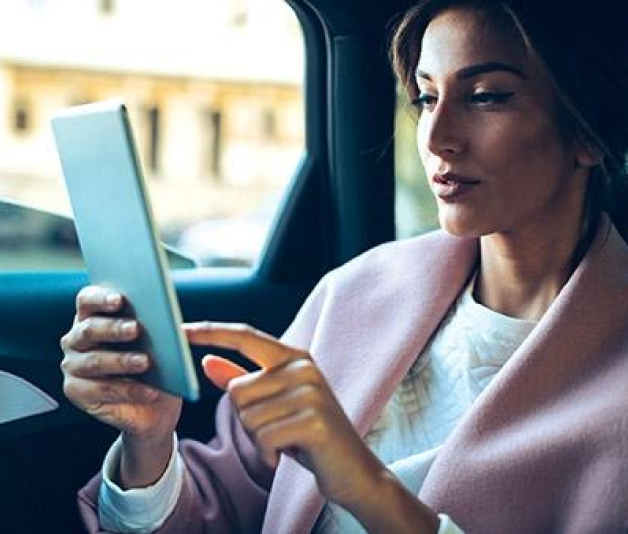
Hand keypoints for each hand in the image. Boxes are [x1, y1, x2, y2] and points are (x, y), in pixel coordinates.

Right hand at [60, 286, 181, 486]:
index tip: (120, 299)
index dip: (101, 297)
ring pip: (95, 361)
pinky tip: (150, 390)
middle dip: (114, 328)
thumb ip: (159, 328)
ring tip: (146, 362)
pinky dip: (128, 390)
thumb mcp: (160, 343)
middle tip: (136, 329)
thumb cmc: (154, 363)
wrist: (154, 404)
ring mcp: (73, 365)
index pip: (88, 299)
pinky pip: (101, 390)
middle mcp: (77, 338)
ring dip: (122, 361)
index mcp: (93, 316)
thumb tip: (171, 322)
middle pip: (90, 329)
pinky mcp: (76, 391)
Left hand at [185, 321, 385, 507]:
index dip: (211, 332)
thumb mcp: (273, 404)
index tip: (180, 329)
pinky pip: (263, 437)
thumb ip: (241, 381)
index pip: (245, 336)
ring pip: (247, 417)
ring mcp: (311, 392)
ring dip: (258, 439)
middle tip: (275, 429)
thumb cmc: (308, 434)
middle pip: (237, 390)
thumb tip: (207, 362)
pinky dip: (268, 453)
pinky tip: (286, 454)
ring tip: (285, 441)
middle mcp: (303, 367)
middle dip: (246, 420)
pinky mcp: (314, 420)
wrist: (352, 468)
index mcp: (294, 357)